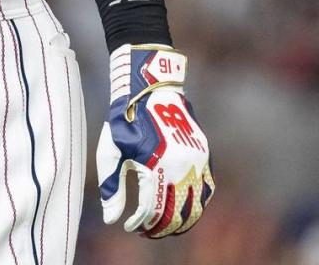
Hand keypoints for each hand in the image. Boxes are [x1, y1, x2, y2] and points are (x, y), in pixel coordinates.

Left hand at [96, 44, 213, 237]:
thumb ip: (112, 187)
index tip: (130, 227)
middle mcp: (181, 167)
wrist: (149, 87)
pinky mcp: (205, 154)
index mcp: (157, 167)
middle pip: (177, 214)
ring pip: (197, 206)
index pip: (153, 210)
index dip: (140, 223)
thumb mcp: (111, 151)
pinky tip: (182, 208)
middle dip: (161, 228)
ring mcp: (197, 161)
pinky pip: (207, 189)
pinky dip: (197, 204)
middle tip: (146, 230)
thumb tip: (112, 219)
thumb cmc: (125, 119)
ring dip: (181, 221)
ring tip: (164, 226)